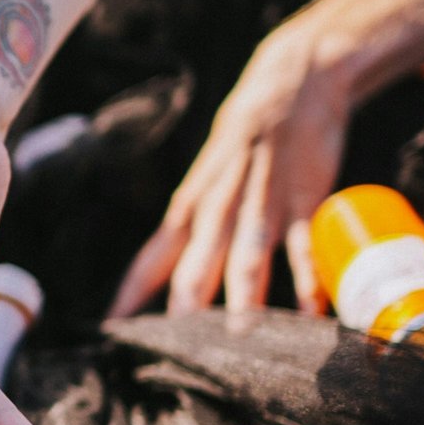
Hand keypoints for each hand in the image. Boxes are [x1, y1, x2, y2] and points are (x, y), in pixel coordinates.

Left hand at [109, 13, 354, 317]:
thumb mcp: (207, 180)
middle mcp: (219, 204)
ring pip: (248, 251)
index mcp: (192, 204)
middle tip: (178, 345)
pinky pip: (305, 240)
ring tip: (240, 332)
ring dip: (244, 292)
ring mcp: (261, 199)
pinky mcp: (304, 192)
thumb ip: (193, 227)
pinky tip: (310, 308)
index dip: (133, 291)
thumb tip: (169, 275)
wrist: (290, 79)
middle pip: (196, 260)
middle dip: (185, 302)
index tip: (113, 326)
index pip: (154, 256)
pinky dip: (308, 275)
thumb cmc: (243, 143)